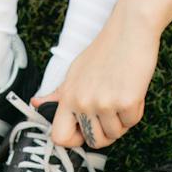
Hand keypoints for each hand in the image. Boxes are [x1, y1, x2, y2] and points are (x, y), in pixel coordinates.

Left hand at [34, 16, 158, 147]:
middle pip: (93, 142)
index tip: (85, 131)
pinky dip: (136, 111)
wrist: (130, 30)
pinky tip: (133, 92)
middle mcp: (83, 102)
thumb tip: (36, 103)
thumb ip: (58, 94)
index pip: (59, 137)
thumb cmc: (105, 51)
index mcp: (68, 96)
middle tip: (111, 113)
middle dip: (106, 133)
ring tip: (122, 96)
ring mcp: (104, 103)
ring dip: (122, 121)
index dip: (74, 141)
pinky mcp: (126, 102)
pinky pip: (132, 122)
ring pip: (115, 134)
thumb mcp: (75, 72)